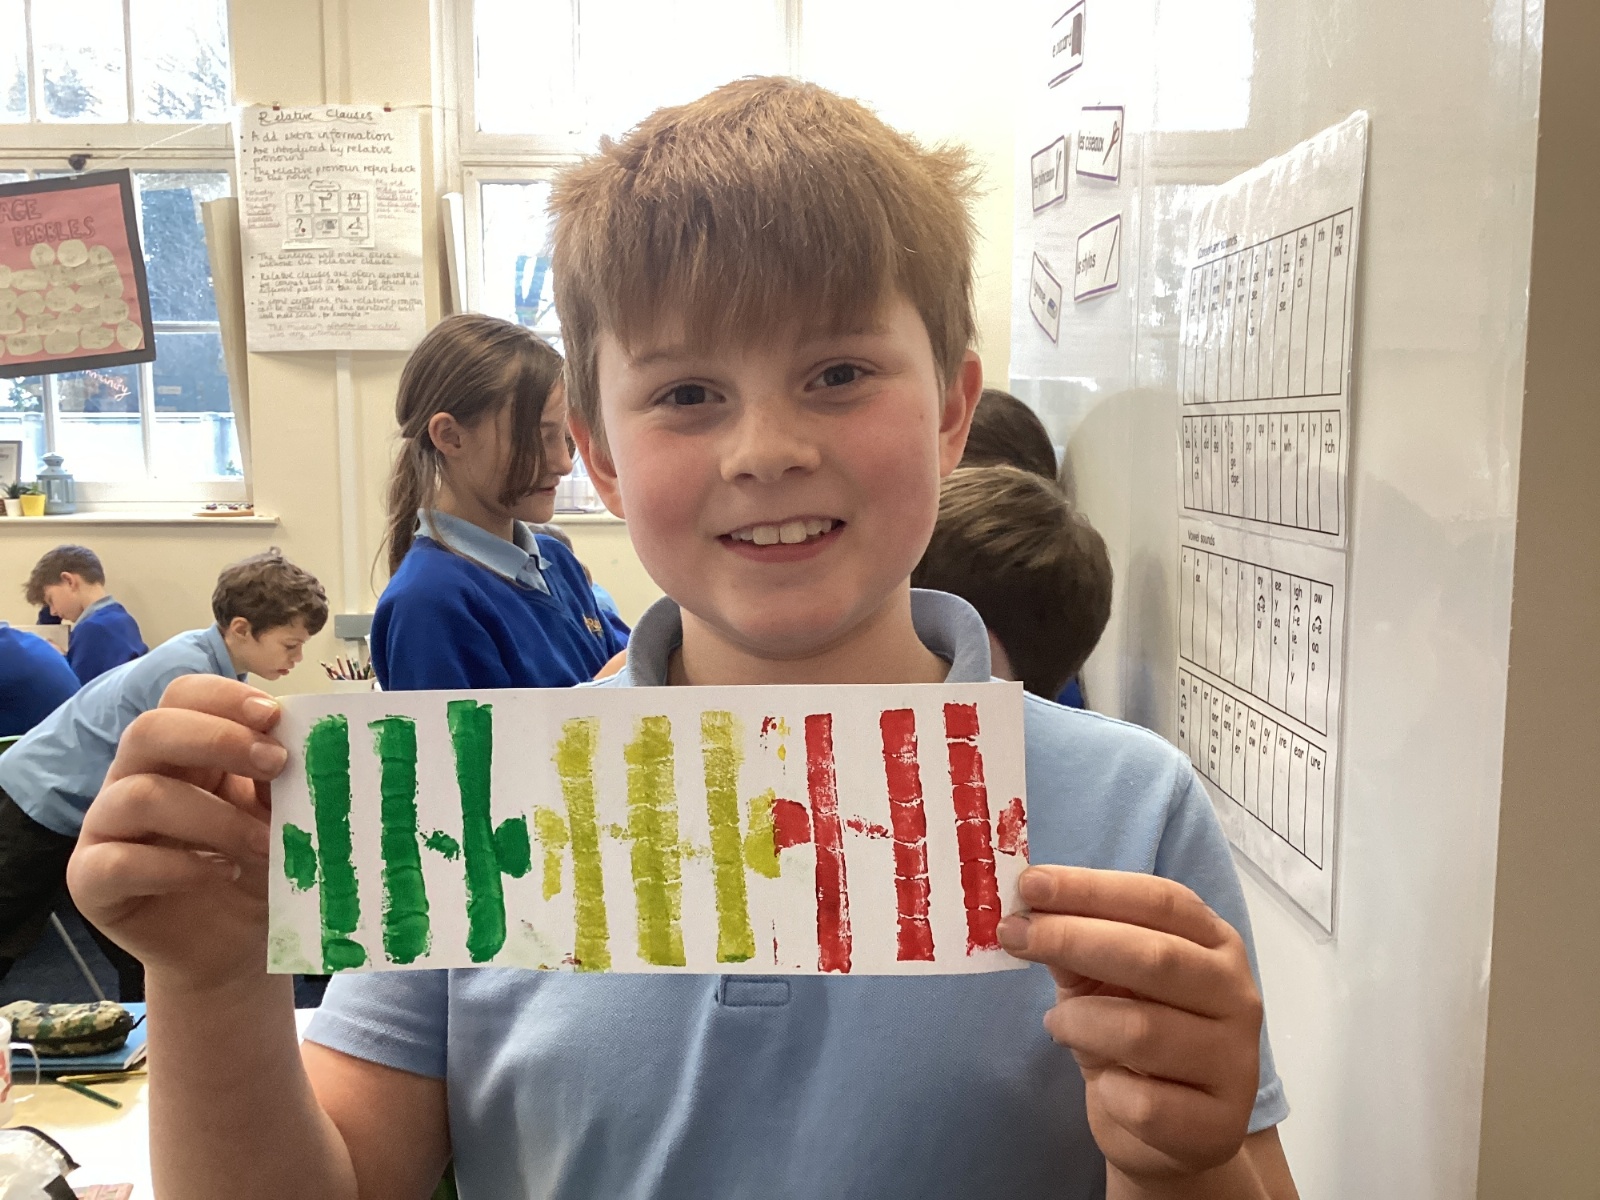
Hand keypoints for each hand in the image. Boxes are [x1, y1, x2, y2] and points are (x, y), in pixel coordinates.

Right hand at [67, 675, 289, 991]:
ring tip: (265, 844)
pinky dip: (177, 866)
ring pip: (139, 794)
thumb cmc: (256, 869)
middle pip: (149, 729)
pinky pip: (117, 861)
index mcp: (182, 751)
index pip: (182, 696)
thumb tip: (307, 743)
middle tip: (277, 764)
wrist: (233, 947)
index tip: (276, 716)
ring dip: (214, 816)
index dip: (224, 697)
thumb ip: (281, 780)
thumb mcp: (279, 817)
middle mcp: (134, 778)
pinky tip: (220, 872)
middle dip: (217, 739)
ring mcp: (107, 827)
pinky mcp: (91, 881)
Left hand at [997, 866, 1262, 1185]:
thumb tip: (1028, 913)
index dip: (1092, 888)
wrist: (1169, 1132)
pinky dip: (1107, 1092)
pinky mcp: (1218, 1125)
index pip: (1161, 901)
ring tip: (1059, 1024)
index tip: (1030, 883)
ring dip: (1079, 1024)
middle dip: (1074, 938)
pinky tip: (1104, 1085)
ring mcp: (1235, 1062)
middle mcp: (1236, 995)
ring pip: (1143, 1031)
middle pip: (1156, 956)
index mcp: (1215, 944)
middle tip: (1013, 935)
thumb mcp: (1101, 981)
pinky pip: (1144, 1104)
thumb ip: (1075, 946)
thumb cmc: (1133, 1036)